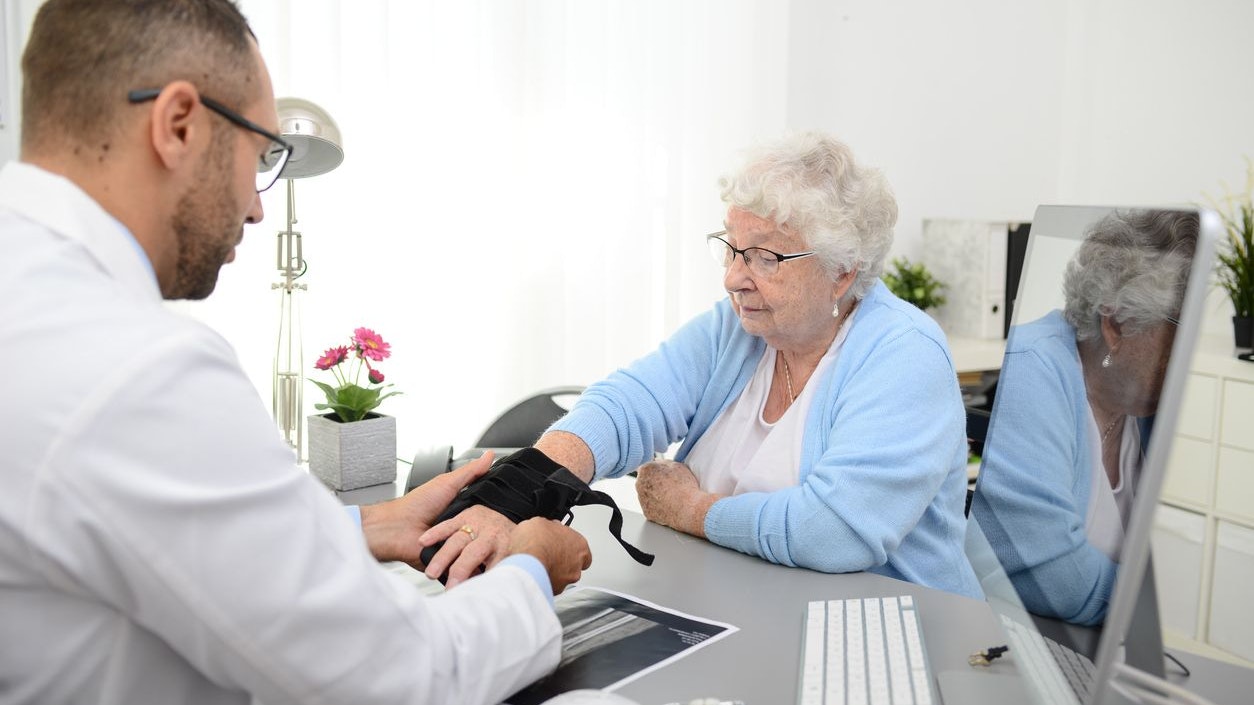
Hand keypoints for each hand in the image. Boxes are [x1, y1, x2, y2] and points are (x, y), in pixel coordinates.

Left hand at [359, 451, 494, 565]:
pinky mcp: (450, 559)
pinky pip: (465, 562)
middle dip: (491, 529)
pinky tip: (477, 558)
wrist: (396, 530)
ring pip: (477, 547)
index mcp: (461, 506)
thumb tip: (489, 456)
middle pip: (485, 528)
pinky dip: (469, 561)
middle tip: (500, 528)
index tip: (510, 509)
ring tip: (488, 542)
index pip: (487, 507)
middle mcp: (459, 525)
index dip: (498, 508)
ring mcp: (455, 543)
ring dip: (480, 547)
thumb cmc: (415, 504)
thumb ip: (470, 472)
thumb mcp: (446, 483)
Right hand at [419, 504, 517, 587]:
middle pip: (474, 553)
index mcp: (505, 547)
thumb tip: (474, 593)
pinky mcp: (465, 516)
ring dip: (443, 557)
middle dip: (460, 571)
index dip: (481, 582)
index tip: (470, 595)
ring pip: (458, 540)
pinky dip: (435, 533)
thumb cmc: (503, 544)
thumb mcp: (505, 559)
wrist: (504, 519)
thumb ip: (490, 574)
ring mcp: (477, 523)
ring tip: (432, 574)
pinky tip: (423, 542)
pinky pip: (448, 525)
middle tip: (450, 588)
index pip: (493, 567)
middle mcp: (491, 534)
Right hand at [508, 518, 591, 593]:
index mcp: (579, 545)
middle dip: (562, 562)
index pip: (581, 549)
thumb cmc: (536, 541)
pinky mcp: (555, 591)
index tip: (559, 545)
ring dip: (553, 573)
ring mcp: (567, 579)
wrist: (527, 560)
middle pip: (573, 564)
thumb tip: (546, 528)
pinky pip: (550, 587)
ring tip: (538, 566)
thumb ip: (550, 528)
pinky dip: (543, 582)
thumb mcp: (541, 523)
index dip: (569, 547)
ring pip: (563, 578)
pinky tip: (534, 575)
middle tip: (548, 556)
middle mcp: (577, 564)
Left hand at [635, 459, 719, 537]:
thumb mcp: (677, 465)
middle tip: (668, 486)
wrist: (689, 509)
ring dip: (655, 494)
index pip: (647, 468)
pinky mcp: (646, 512)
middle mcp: (639, 484)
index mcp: (646, 470)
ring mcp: (641, 499)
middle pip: (644, 481)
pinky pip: (650, 507)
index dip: (657, 471)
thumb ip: (663, 463)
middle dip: (654, 482)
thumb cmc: (685, 486)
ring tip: (670, 496)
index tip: (665, 475)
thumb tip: (658, 464)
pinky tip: (668, 505)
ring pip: (646, 494)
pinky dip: (657, 506)